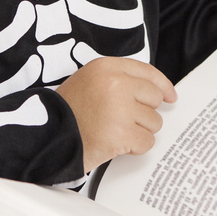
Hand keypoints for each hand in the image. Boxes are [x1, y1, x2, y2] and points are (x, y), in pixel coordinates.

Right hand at [56, 57, 176, 171]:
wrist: (46, 137)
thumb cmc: (67, 113)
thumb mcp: (88, 82)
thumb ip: (118, 80)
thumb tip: (158, 92)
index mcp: (105, 67)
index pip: (146, 72)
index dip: (162, 85)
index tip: (170, 96)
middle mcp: (115, 84)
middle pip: (154, 98)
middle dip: (143, 113)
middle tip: (121, 120)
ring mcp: (119, 109)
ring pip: (154, 122)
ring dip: (138, 131)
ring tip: (114, 132)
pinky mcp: (122, 134)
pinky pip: (146, 142)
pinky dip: (134, 148)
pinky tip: (116, 144)